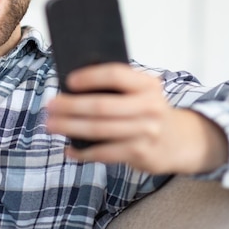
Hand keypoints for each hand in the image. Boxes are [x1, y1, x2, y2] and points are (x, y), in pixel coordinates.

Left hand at [46, 63, 227, 174]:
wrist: (178, 140)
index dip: (90, 77)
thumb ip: (114, 87)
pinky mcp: (141, 153)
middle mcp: (150, 106)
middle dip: (71, 107)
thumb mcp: (139, 92)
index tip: (68, 80)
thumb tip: (70, 89)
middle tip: (49, 106)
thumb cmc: (146, 109)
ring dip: (70, 127)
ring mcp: (147, 131)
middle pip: (102, 106)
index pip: (116, 75)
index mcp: (147, 84)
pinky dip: (83, 152)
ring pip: (99, 130)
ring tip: (51, 125)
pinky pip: (105, 153)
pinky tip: (69, 149)